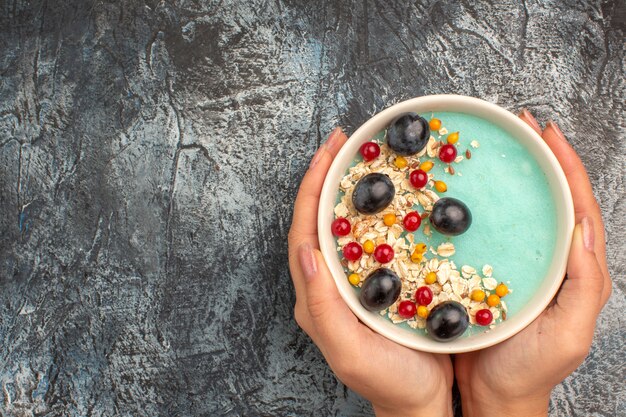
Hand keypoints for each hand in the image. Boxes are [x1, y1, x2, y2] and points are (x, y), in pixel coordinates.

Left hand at [288, 128, 453, 416]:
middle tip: (344, 142)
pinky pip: (370, 237)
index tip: (328, 152)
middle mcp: (328, 283)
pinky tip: (392, 195)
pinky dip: (375, 210)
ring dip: (348, 188)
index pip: (304, 229)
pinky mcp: (377, 282)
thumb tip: (305, 251)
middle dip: (326, 177)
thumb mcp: (349, 350)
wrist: (421, 401)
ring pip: (343, 224)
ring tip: (363, 157)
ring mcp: (353, 281)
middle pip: (319, 219)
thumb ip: (321, 305)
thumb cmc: (388, 381)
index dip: (312, 188)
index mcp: (315, 295)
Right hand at [454, 110, 611, 416]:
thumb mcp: (569, 333)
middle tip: (522, 126)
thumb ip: (584, 285)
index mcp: (576, 269)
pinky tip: (466, 193)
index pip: (579, 205)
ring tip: (499, 147)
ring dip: (515, 175)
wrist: (492, 394)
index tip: (549, 134)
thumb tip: (582, 228)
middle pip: (553, 197)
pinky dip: (485, 205)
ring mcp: (519, 262)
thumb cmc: (530, 369)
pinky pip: (491, 230)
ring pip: (523, 210)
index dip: (567, 166)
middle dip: (542, 157)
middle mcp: (550, 259)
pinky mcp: (489, 268)